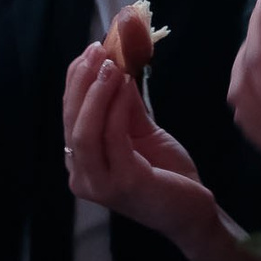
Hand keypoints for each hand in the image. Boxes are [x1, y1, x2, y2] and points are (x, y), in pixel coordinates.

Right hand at [65, 46, 218, 249]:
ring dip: (96, 93)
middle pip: (71, 120)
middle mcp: (81, 175)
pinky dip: (117, 108)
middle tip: (98, 50)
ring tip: (111, 65)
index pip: (69, 114)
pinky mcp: (122, 184)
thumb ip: (124, 103)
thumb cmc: (166, 173)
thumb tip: (116, 62)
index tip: (91, 50)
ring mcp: (98, 184)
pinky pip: (112, 138)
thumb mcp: (140, 130)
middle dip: (82, 81)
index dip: (76, 80)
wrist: (192, 210)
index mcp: (81, 161)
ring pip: (84, 131)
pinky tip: (126, 86)